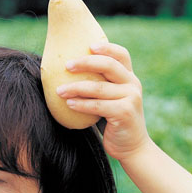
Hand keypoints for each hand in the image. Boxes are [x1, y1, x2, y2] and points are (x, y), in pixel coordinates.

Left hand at [55, 42, 150, 160]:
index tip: (88, 45)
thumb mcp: (108, 99)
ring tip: (59, 91)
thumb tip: (66, 74)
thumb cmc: (112, 121)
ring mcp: (131, 97)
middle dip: (85, 63)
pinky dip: (81, 104)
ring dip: (76, 87)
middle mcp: (133, 84)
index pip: (121, 55)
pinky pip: (97, 106)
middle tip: (66, 65)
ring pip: (99, 87)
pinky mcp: (125, 112)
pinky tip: (68, 103)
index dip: (106, 47)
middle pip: (108, 65)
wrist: (131, 147)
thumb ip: (98, 86)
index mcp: (129, 78)